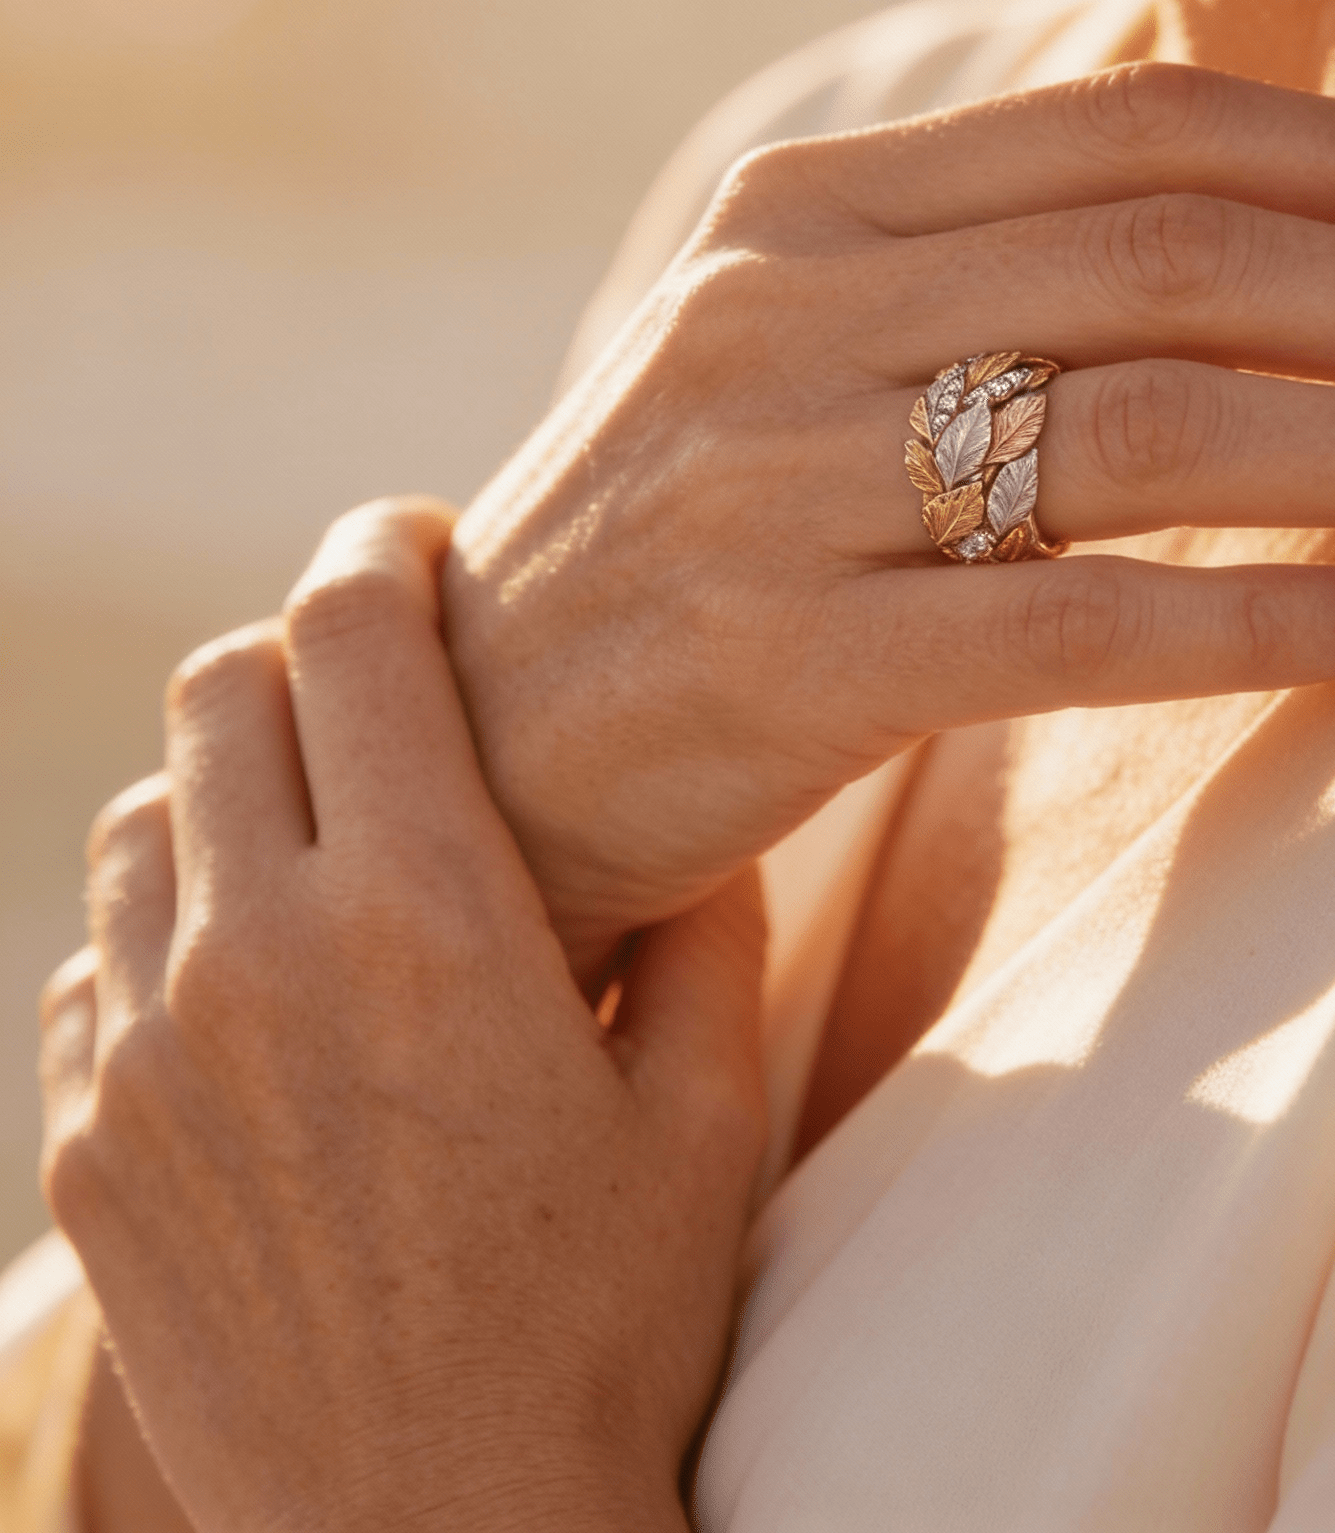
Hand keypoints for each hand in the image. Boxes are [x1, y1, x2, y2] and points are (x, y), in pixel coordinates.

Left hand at [39, 501, 764, 1532]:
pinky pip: (95, 962)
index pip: (351, 632)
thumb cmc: (603, 1331)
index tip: (416, 543)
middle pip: (222, 687)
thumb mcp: (706, 1114)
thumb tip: (691, 809)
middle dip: (301, 647)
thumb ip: (706, 927)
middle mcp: (263, 961)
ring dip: (226, 786)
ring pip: (141, 813)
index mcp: (431, 921)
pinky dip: (165, 927)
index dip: (380, 547)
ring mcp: (148, 1057)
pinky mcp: (87, 1150)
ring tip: (314, 835)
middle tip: (378, 682)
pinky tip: (251, 987)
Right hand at [442, 63, 1334, 972]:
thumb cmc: (699, 530)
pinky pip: (1075, 624)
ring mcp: (776, 481)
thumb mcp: (802, 342)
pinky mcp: (788, 660)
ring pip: (1145, 426)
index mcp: (808, 204)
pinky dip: (1262, 616)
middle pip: (1170, 259)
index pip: (1129, 127)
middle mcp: (785, 309)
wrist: (480, 731)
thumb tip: (1268, 209)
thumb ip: (990, 258)